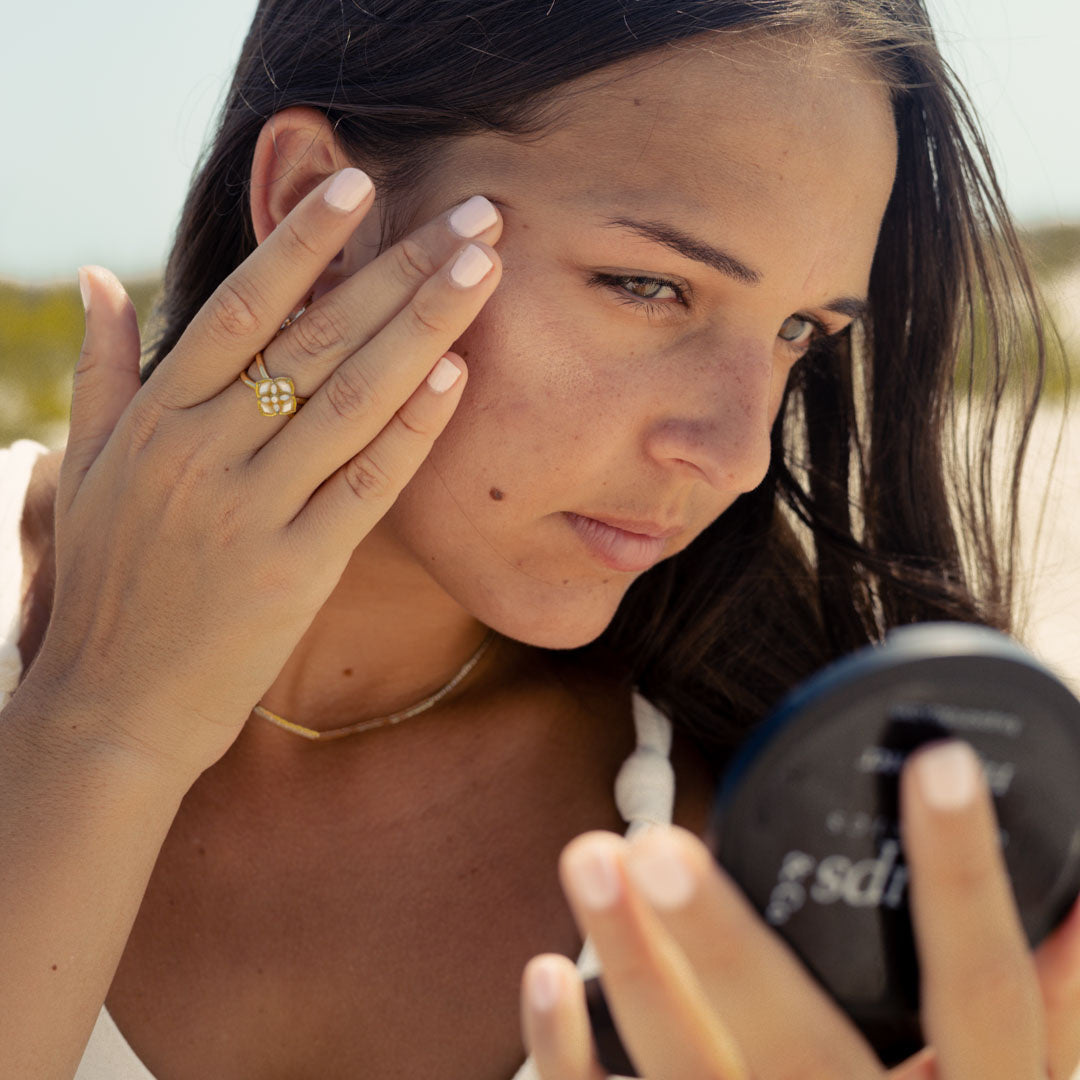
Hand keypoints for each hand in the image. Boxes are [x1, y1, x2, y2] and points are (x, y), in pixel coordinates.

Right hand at [22, 170, 501, 778]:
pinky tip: (458, 376)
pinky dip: (412, 430)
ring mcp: (251, 511)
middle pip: (317, 339)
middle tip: (472, 214)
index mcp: (158, 417)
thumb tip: (101, 278)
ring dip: (424, 327)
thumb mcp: (92, 464)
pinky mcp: (294, 571)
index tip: (362, 184)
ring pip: (351, 399)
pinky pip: (366, 486)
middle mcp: (204, 451)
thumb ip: (107, 368)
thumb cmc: (105, 579)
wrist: (110, 706)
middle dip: (400, 268)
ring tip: (483, 269)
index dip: (303, 241)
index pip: (241, 305)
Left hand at [520, 739, 1079, 1078]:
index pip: (987, 996)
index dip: (969, 880)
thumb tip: (1079, 903)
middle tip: (655, 845)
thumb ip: (1047, 1022)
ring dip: (631, 969)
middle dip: (724, 943)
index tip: (937, 761)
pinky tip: (545, 974)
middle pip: (797, 1049)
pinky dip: (571, 1061)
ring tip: (590, 857)